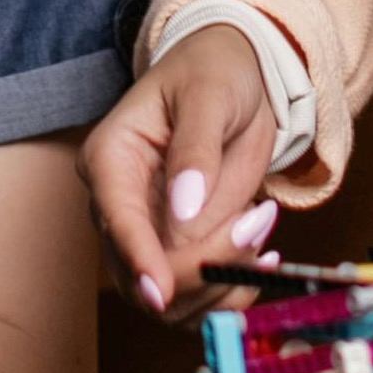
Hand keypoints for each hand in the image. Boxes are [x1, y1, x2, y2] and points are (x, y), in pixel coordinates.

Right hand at [79, 24, 282, 319]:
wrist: (235, 78)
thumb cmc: (214, 73)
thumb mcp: (209, 95)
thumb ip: (195, 151)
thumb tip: (183, 211)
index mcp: (110, 159)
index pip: (117, 219)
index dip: (139, 258)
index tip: (163, 291)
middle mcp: (120, 205)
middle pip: (141, 271)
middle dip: (201, 269)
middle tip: (257, 225)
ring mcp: (149, 234)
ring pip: (170, 299)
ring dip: (222, 282)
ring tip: (261, 225)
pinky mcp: (180, 250)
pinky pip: (198, 298)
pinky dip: (232, 291)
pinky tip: (261, 255)